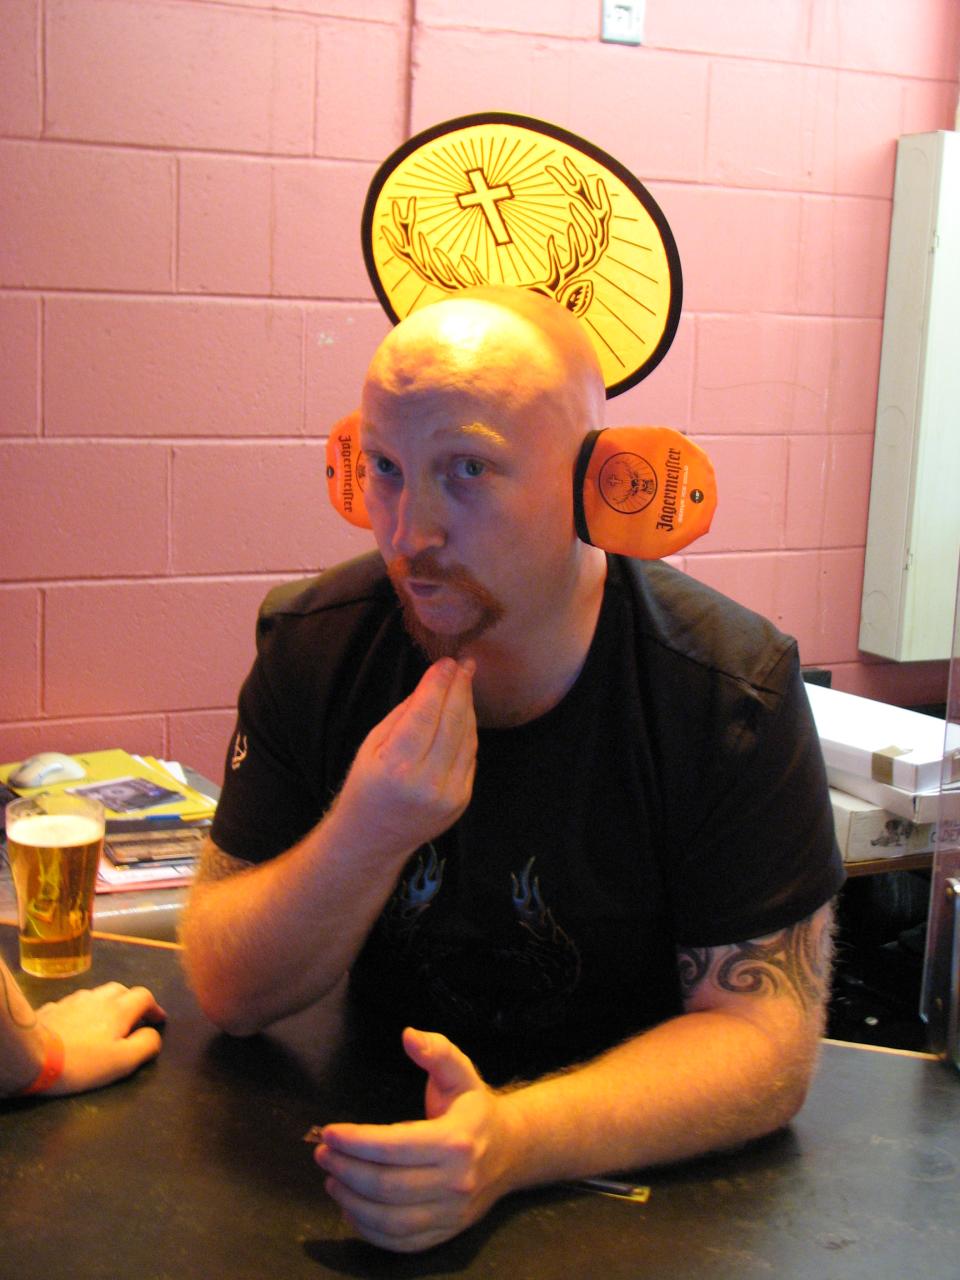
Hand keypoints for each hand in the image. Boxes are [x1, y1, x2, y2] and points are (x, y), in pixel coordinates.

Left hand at [37, 982, 165, 1094]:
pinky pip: (74, 1005)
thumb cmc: (82, 1060)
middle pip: (121, 990)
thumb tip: (153, 1034)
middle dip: (130, 1003)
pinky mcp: (53, 1008)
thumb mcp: (123, 1061)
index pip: (144, 996)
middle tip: (131, 1022)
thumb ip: (146, 1045)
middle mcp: (99, 997)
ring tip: (102, 1024)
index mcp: (120, 1009)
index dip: (154, 1007)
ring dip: (105, 1005)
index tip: (157, 1021)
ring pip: (96, 995)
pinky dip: (82, 1012)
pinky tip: (75, 1027)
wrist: (32, 1054)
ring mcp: (73, 1000)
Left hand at [315, 1028, 514, 1252]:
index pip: (395, 1146)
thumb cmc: (475, 1107)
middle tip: (321, 1154)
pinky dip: (370, 1231)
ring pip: (391, 1220)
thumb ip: (437, 1050)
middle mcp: (456, 1182)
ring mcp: (452, 1213)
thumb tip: (408, 1035)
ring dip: (351, 1202)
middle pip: (388, 1186)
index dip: (357, 1141)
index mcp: (457, 1140)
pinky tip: (351, 1208)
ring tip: (332, 1179)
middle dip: (346, 1170)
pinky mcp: (447, 1232)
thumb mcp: (461, 1071)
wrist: (513, 1149)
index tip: (329, 1132)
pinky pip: (402, 1242)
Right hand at [336, 658, 477, 857]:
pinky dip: (468, 731)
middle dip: (460, 688)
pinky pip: (469, 756)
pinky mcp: (462, 800)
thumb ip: (404, 715)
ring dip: (468, 706)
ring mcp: (449, 794)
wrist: (373, 838)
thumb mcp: (372, 745)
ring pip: (467, 737)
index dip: (439, 684)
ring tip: (465, 682)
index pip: (425, 714)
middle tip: (465, 664)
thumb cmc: (366, 787)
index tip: (447, 662)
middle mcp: (427, 782)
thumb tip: (432, 684)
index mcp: (397, 767)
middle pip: (452, 722)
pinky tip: (463, 713)